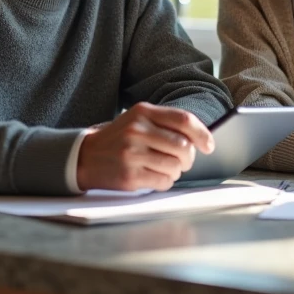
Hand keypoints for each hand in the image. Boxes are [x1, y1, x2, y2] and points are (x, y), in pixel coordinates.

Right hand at [76, 103, 213, 191]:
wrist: (84, 156)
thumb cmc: (118, 139)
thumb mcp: (137, 120)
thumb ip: (165, 124)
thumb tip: (200, 138)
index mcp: (142, 112)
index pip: (183, 119)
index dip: (202, 133)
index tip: (209, 145)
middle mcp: (137, 130)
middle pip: (183, 146)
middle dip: (189, 158)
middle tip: (183, 161)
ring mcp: (132, 153)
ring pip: (175, 166)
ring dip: (176, 171)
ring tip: (165, 168)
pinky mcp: (129, 175)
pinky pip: (164, 181)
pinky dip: (165, 181)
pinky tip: (155, 176)